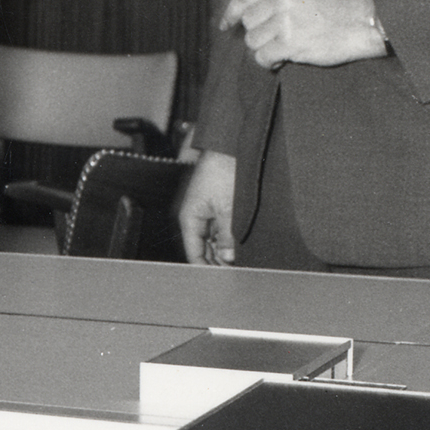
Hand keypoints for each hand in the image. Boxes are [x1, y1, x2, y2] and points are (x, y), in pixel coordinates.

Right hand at [177, 149, 236, 265]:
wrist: (229, 149)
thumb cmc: (221, 170)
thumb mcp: (228, 209)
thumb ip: (227, 236)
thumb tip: (229, 257)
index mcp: (190, 218)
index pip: (194, 253)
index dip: (205, 268)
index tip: (219, 280)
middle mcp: (196, 218)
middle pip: (203, 249)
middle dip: (217, 262)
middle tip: (234, 274)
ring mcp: (207, 213)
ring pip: (213, 242)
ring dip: (225, 252)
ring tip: (239, 264)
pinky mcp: (218, 208)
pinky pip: (221, 231)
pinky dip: (229, 241)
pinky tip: (240, 249)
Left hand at [219, 0, 383, 68]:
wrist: (362, 23)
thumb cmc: (331, 8)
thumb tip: (237, 15)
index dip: (230, 12)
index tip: (226, 24)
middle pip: (248, 22)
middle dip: (259, 33)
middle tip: (279, 37)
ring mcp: (286, 19)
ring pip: (253, 41)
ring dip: (266, 48)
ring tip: (286, 46)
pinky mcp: (291, 42)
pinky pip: (262, 57)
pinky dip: (269, 62)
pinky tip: (283, 58)